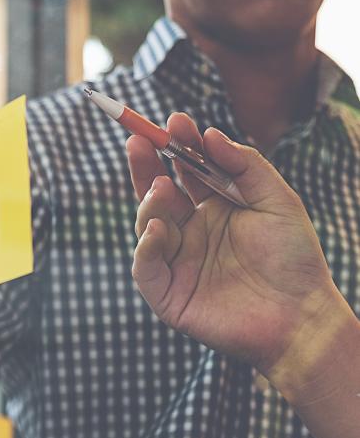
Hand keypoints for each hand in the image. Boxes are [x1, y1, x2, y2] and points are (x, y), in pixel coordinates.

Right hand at [126, 113, 354, 394]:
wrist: (300, 315)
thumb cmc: (293, 258)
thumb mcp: (276, 199)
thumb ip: (244, 164)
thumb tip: (209, 133)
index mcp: (214, 210)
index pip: (184, 173)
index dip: (176, 147)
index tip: (174, 121)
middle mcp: (191, 234)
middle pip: (156, 195)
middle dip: (145, 166)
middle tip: (137, 139)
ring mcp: (177, 263)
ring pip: (147, 226)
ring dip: (149, 203)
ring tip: (162, 188)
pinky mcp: (168, 295)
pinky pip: (145, 268)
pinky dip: (146, 247)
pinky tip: (159, 229)